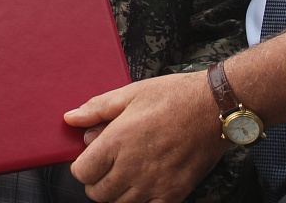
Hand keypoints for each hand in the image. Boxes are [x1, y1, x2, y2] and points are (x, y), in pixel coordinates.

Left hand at [65, 72, 227, 202]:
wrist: (215, 108)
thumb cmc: (173, 96)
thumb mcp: (132, 93)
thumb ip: (97, 109)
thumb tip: (70, 118)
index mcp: (117, 141)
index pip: (81, 173)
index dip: (84, 165)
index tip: (93, 157)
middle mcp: (132, 167)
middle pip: (97, 193)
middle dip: (98, 180)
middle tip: (111, 164)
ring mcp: (153, 184)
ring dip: (119, 191)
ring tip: (132, 170)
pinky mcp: (173, 194)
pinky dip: (142, 200)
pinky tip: (149, 182)